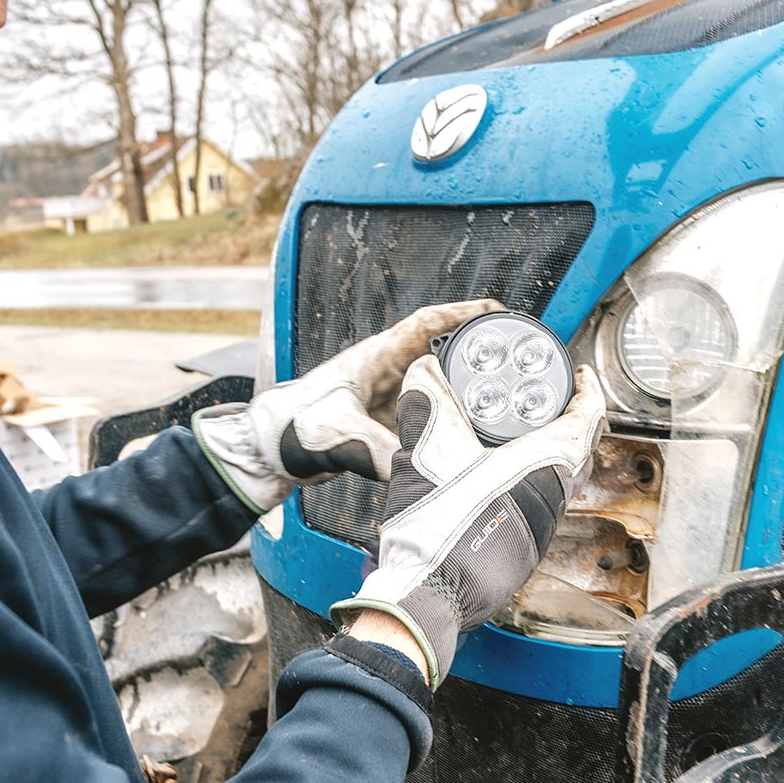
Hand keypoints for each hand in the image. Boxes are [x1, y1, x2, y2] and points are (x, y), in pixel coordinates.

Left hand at [192, 299, 499, 512]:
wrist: (269, 450)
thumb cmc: (293, 426)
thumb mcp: (337, 434)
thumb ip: (373, 450)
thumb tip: (406, 468)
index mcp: (377, 356)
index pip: (429, 323)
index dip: (465, 314)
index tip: (498, 313)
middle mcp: (387, 371)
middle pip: (442, 351)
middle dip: (478, 352)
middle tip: (514, 358)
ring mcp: (387, 396)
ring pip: (437, 384)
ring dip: (465, 389)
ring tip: (502, 399)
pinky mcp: (385, 422)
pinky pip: (426, 414)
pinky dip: (448, 419)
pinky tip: (467, 434)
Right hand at [332, 353, 605, 688]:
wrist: (430, 594)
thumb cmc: (436, 531)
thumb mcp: (424, 453)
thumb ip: (425, 405)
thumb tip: (425, 374)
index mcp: (543, 465)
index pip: (589, 418)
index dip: (588, 391)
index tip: (579, 377)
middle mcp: (554, 496)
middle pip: (581, 447)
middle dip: (574, 418)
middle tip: (554, 399)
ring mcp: (543, 525)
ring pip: (564, 477)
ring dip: (555, 450)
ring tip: (528, 432)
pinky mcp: (527, 547)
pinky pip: (545, 500)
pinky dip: (537, 478)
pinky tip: (505, 475)